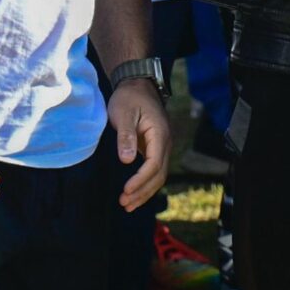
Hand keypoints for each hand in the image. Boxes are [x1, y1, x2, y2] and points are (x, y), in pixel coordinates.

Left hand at [109, 80, 169, 210]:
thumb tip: (127, 161)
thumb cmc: (129, 98)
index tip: (125, 191)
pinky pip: (154, 170)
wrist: (138, 85)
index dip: (140, 180)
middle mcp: (165, 143)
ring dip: (145, 191)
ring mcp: (161, 146)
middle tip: (124, 203)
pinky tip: (134, 192)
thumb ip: (126, 137)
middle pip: (159, 174)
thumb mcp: (124, 114)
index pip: (154, 164)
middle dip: (143, 191)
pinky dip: (145, 183)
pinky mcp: (154, 147)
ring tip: (128, 204)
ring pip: (159, 174)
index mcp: (159, 134)